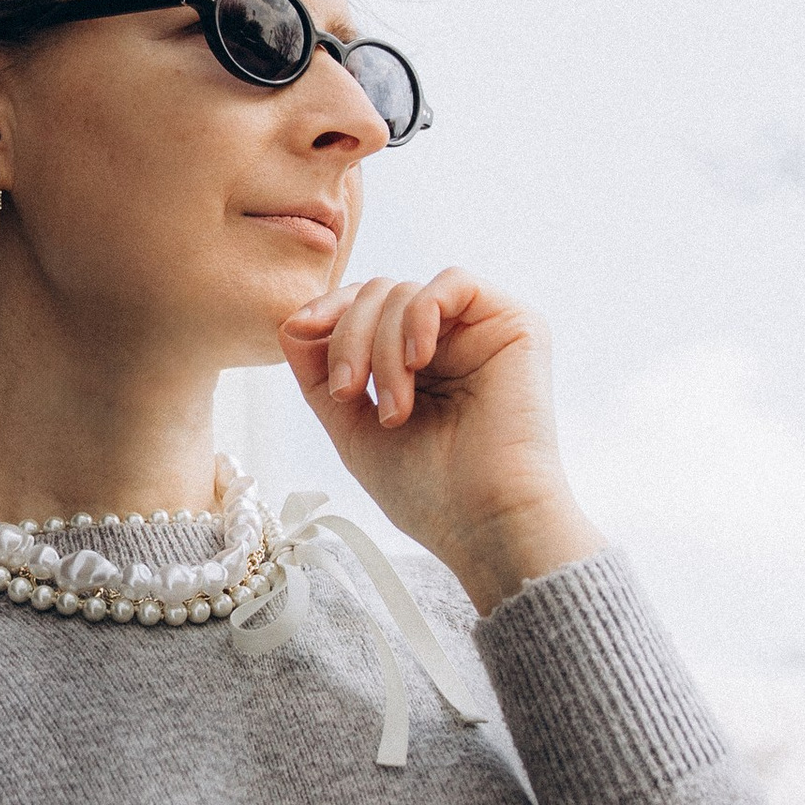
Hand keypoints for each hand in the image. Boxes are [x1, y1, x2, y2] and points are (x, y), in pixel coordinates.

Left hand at [280, 268, 602, 614]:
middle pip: (378, 294)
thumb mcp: (351, 428)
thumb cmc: (427, 491)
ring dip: (383, 348)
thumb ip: (320, 376)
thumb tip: (289, 323)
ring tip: (394, 409)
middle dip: (349, 338)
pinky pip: (454, 283)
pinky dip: (420, 314)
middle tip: (348, 392)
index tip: (299, 330)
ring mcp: (482, 331)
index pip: (364, 308)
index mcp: (417, 364)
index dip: (327, 312)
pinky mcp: (515, 325)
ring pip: (406, 292)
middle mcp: (450, 342)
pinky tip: (419, 361)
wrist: (484, 521)